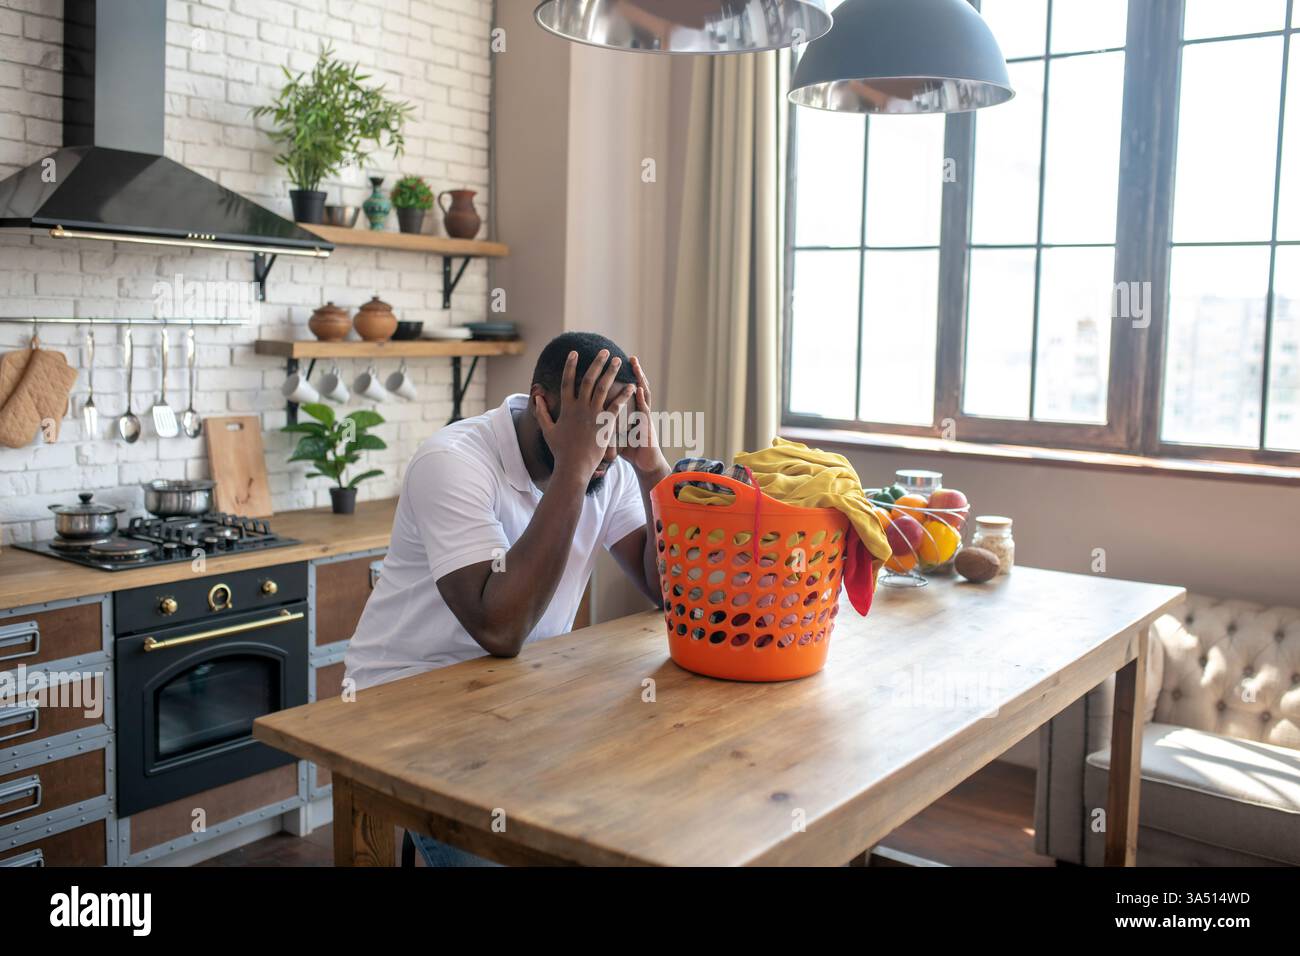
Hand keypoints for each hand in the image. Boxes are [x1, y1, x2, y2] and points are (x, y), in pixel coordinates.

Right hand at [533, 349, 632, 481]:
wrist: (573, 466)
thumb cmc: (560, 450)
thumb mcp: (548, 430)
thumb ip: (542, 412)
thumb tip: (536, 398)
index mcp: (566, 408)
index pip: (567, 381)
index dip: (570, 366)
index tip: (574, 353)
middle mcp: (579, 407)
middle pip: (588, 379)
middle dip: (596, 363)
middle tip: (604, 351)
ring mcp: (592, 414)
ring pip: (603, 387)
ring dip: (610, 372)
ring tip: (617, 361)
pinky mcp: (604, 423)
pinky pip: (616, 405)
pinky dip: (623, 395)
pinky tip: (631, 386)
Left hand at [619, 356, 668, 474]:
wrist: (646, 465)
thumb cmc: (631, 451)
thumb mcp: (617, 434)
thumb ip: (608, 424)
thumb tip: (591, 420)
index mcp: (631, 411)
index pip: (628, 390)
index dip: (625, 378)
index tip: (617, 365)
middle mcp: (639, 411)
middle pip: (637, 387)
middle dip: (634, 372)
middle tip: (630, 357)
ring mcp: (644, 417)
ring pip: (643, 394)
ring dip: (640, 379)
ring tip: (636, 366)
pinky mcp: (647, 427)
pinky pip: (644, 410)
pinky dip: (641, 398)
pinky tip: (638, 388)